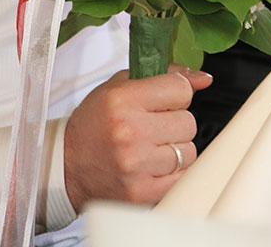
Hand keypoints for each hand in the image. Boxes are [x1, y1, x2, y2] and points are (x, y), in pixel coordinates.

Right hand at [63, 66, 211, 210]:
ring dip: (175, 149)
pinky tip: (153, 166)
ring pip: (188, 152)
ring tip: (152, 147)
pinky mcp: (141, 193)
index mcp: (124, 99)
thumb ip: (163, 75)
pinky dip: (173, 172)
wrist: (66, 165)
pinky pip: (181, 178)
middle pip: (189, 122)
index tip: (165, 100)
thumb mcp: (119, 86)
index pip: (181, 90)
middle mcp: (131, 132)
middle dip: (176, 122)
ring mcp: (136, 165)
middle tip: (155, 125)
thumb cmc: (93, 123)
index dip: (177, 94)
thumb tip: (204, 78)